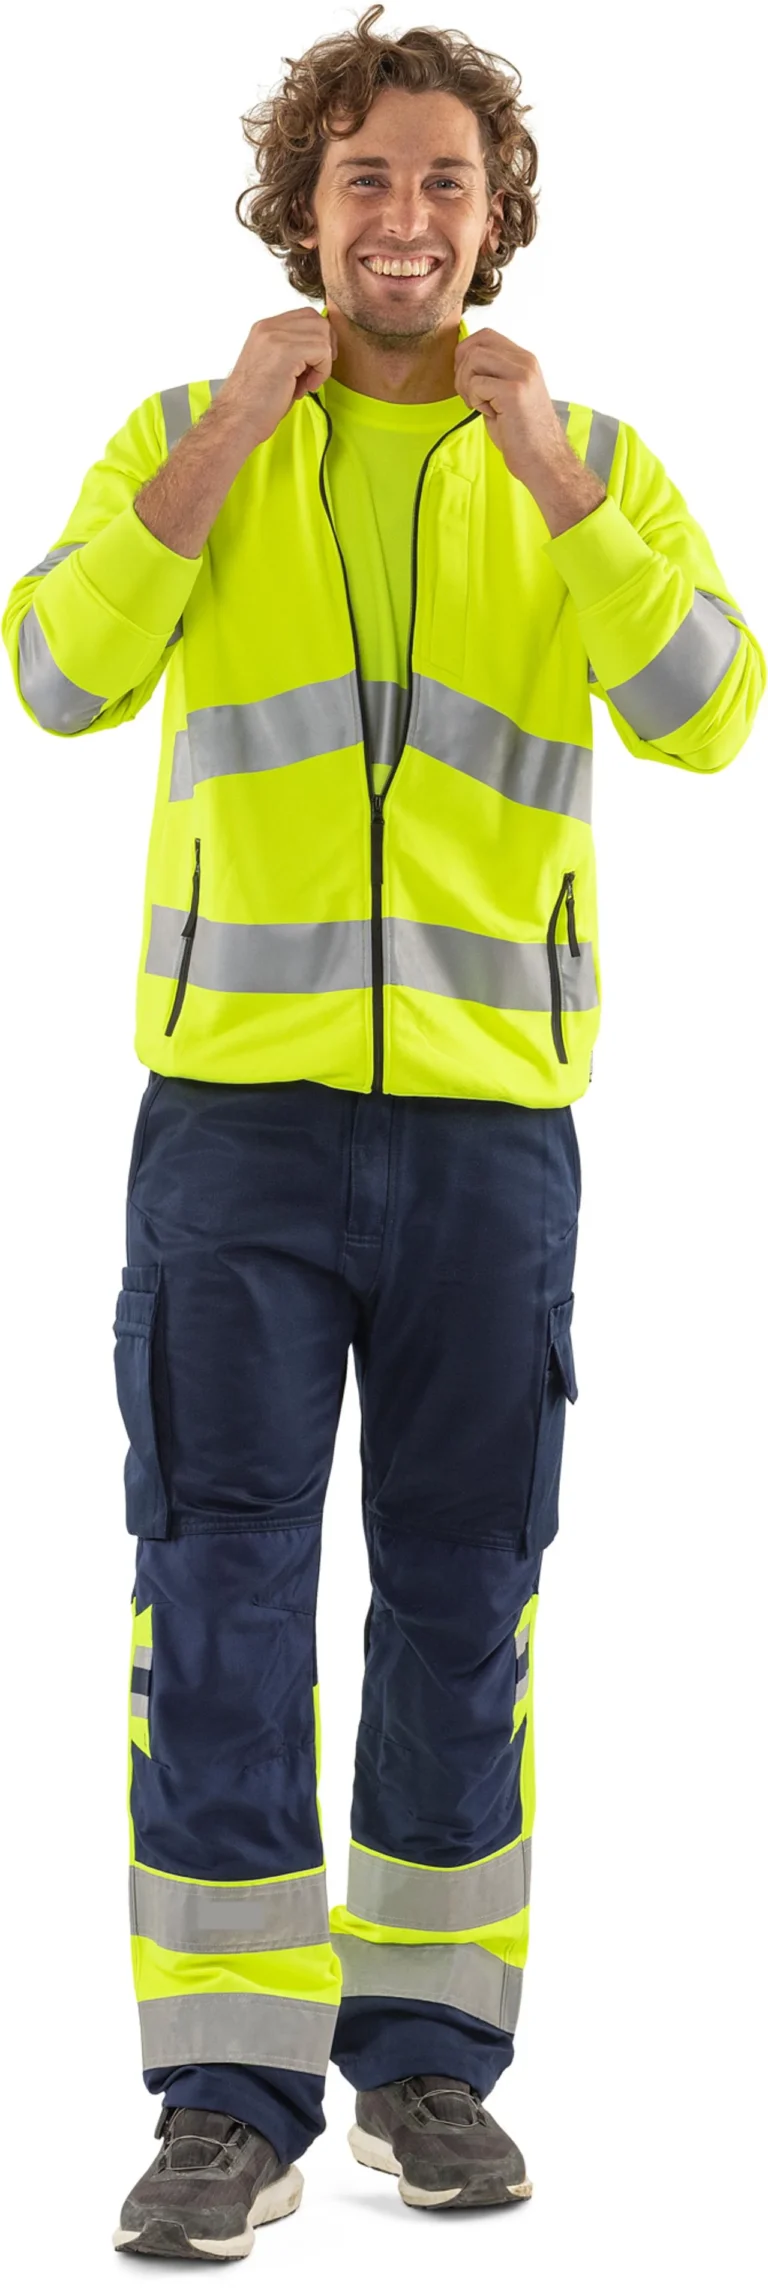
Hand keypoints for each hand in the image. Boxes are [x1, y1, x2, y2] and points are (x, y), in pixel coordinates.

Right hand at [215, 311, 338, 450]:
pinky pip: (322, 350)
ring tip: (307, 383)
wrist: (237, 419)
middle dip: (325, 347)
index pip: (305, 316)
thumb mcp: (274, 366)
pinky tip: (307, 387)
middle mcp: (269, 327)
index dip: (318, 339)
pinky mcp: (287, 351)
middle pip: (316, 320)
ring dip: (323, 362)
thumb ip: (293, 351)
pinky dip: (322, 371)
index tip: (314, 364)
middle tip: (316, 373)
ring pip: (322, 335)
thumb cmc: (256, 403)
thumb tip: (322, 349)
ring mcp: (276, 336)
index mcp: (264, 329)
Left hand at [453, 328, 605, 530]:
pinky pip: (476, 383)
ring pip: (473, 359)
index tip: (467, 381)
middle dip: (461, 369)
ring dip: (466, 384)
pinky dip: (475, 400)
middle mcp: (525, 362)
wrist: (545, 461)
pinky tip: (489, 414)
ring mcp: (521, 374)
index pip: (485, 335)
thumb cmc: (523, 436)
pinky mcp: (514, 391)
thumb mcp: (507, 396)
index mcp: (524, 360)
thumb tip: (462, 364)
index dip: (466, 354)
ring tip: (479, 405)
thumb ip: (491, 375)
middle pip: (476, 344)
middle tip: (470, 395)